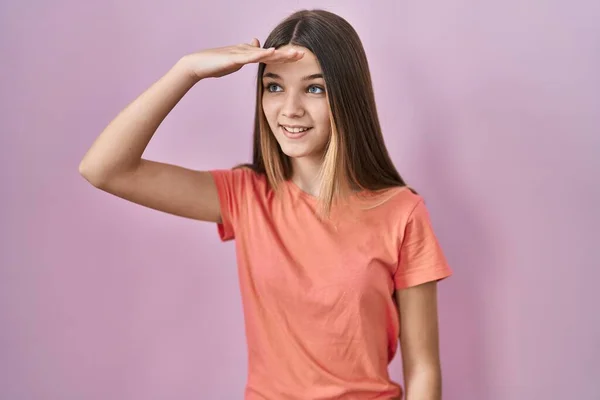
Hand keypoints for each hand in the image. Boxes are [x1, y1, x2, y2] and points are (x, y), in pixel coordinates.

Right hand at [180, 38, 303, 79]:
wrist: (198, 65)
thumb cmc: (214, 64)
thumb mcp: (235, 61)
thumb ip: (247, 55)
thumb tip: (257, 46)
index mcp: (249, 55)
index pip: (270, 56)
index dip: (284, 57)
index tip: (299, 58)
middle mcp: (247, 51)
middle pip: (271, 53)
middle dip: (287, 54)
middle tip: (303, 54)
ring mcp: (241, 53)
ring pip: (264, 53)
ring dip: (280, 54)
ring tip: (294, 53)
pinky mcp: (234, 58)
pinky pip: (251, 56)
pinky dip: (262, 54)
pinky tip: (273, 53)